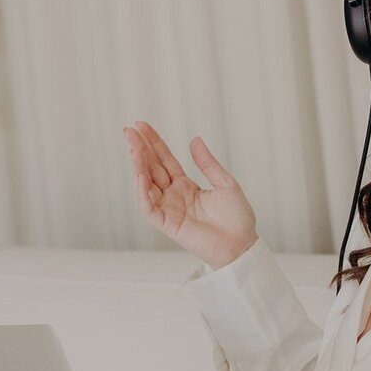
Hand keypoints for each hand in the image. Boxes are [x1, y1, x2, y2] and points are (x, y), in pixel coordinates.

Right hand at [124, 121, 257, 268]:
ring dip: (138, 166)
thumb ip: (207, 163)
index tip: (142, 125)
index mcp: (186, 186)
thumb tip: (194, 140)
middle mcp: (174, 196)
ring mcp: (169, 209)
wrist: (241, 244)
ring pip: (146, 185)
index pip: (164, 160)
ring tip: (133, 147)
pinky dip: (143, 191)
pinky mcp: (167, 224)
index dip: (153, 143)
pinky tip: (140, 174)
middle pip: (152, 168)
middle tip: (129, 129)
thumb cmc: (237, 218)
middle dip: (140, 149)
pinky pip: (149, 206)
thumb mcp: (225, 183)